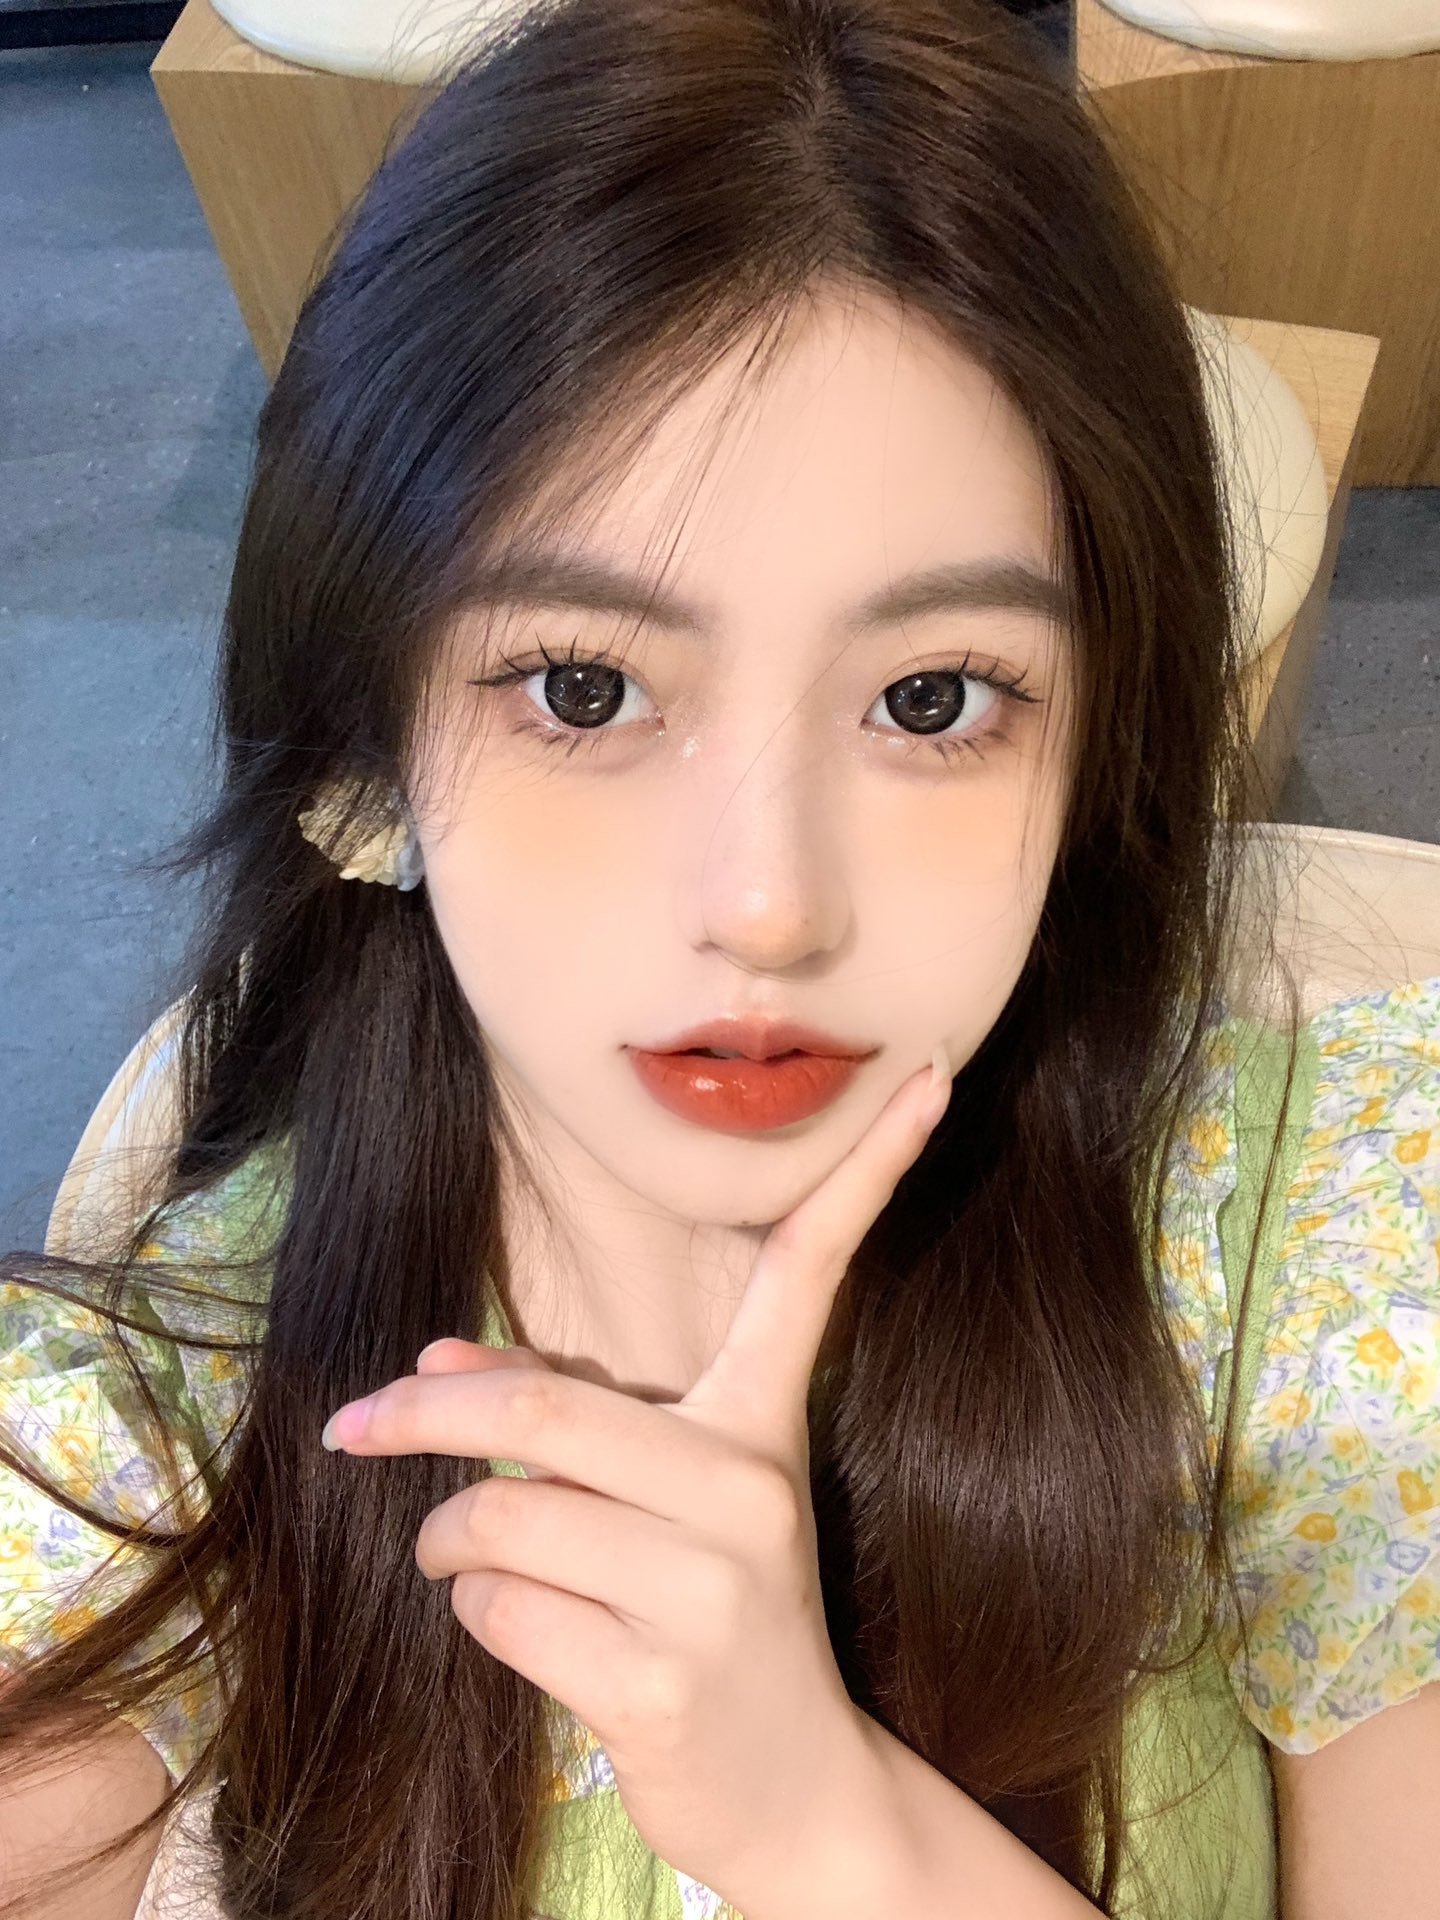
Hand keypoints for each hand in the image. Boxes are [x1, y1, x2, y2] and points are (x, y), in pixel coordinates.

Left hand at [320, 1055, 952, 1905]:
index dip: (868, 1170)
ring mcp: (713, 1585)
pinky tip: (523, 1630)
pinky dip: (473, 1613)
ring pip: (499, 1515)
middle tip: (356, 1425)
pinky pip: (499, 1610)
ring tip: (459, 1555)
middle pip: (547, 1404)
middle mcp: (748, 1486)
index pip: (812, 1272)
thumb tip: (427, 1362)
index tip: (927, 1076)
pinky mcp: (661, 1679)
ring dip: (443, 1538)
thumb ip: (564, 1421)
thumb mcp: (664, 1500)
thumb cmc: (711, 1615)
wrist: (793, 1790)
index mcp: (763, 1423)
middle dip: (422, 1415)